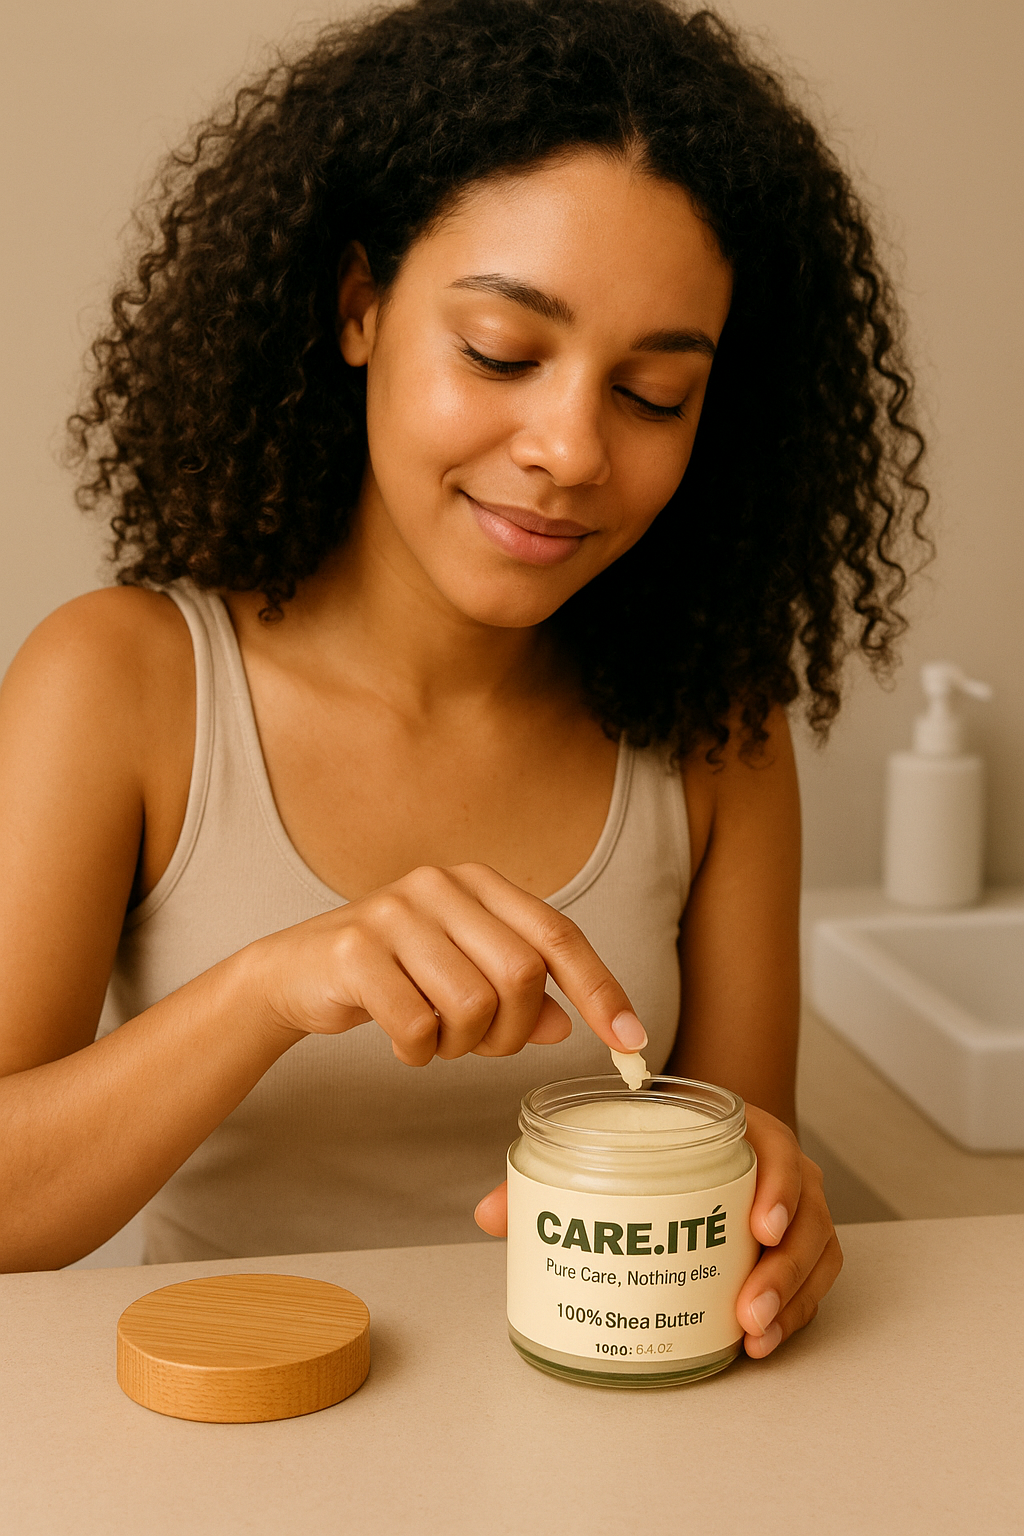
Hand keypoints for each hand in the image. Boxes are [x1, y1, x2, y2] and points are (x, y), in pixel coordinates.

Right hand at [253, 862, 647, 1065]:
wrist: (295, 972)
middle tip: (480, 1046)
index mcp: (478, 883)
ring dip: (459, 1045)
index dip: (601, 989)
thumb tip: (568, 1026)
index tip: (631, 1042)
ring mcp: (395, 912)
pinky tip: (401, 1040)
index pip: (558, 934)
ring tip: (433, 1038)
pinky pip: (418, 1025)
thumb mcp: (462, 978)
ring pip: (472, 1005)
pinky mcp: (356, 949)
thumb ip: (518, 995)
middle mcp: (440, 885)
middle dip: (510, 1032)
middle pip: (520, 975)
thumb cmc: (392, 974)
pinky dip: (418, 1051)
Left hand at [474, 1105, 842, 1358]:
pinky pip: (813, 1281)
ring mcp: (797, 1209)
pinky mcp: (799, 1246)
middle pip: (807, 1215)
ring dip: (791, 1298)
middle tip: (747, 1308)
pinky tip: (763, 1343)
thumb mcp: (616, 1143)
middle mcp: (782, 1168)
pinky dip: (796, 1312)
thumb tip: (490, 1214)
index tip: (759, 1226)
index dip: (778, 1188)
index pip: (777, 1150)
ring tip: (754, 1335)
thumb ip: (553, 1176)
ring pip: (816, 1254)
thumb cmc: (655, 1139)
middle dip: (783, 1268)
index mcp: (745, 1130)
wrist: (701, 1135)